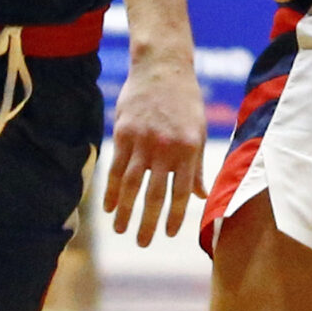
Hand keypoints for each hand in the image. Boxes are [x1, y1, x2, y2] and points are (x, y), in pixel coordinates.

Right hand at [103, 51, 206, 245]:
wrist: (163, 67)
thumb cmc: (185, 100)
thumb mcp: (198, 131)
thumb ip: (196, 166)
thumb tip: (202, 196)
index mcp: (188, 149)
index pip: (181, 191)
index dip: (176, 215)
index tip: (169, 233)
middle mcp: (165, 148)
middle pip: (154, 193)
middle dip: (148, 222)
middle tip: (142, 243)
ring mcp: (142, 141)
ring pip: (131, 184)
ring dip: (125, 210)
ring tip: (121, 230)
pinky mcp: (123, 133)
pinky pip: (116, 167)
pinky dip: (112, 189)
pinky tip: (109, 206)